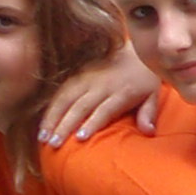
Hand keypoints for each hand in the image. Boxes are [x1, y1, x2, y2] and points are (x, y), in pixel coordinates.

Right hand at [37, 44, 157, 145]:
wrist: (134, 50)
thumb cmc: (144, 78)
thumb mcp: (153, 94)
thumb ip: (149, 113)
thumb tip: (148, 131)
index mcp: (122, 91)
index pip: (105, 109)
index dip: (92, 123)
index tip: (79, 138)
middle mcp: (101, 84)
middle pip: (81, 106)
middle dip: (65, 125)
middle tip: (53, 144)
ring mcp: (87, 78)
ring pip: (65, 98)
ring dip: (52, 118)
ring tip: (42, 138)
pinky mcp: (77, 74)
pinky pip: (60, 91)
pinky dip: (50, 108)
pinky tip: (43, 124)